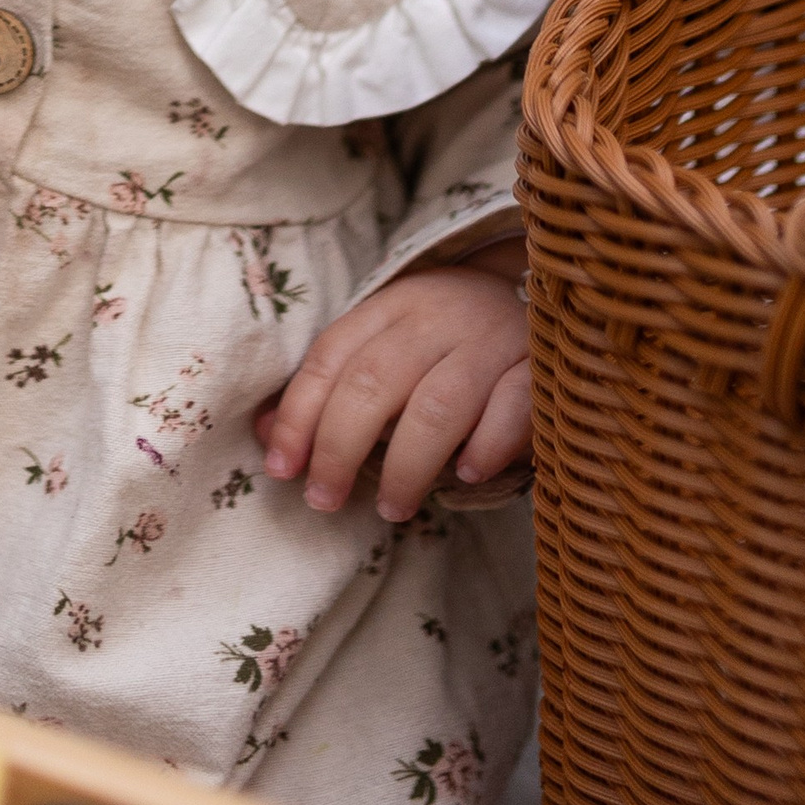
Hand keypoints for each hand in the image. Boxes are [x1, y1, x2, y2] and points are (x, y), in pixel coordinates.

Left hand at [254, 258, 529, 526]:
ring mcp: (491, 341)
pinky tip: (467, 475)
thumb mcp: (385, 345)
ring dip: (407, 464)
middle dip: (340, 448)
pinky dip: (487, 445)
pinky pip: (512, 408)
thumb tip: (263, 437)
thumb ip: (331, 389)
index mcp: (391, 307)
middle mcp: (437, 319)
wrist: (541, 297)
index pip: (330, 357)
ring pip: (437, 405)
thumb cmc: (446, 337)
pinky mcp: (540, 367)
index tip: (280, 469)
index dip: (297, 416)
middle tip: (324, 500)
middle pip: (375, 383)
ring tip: (390, 507)